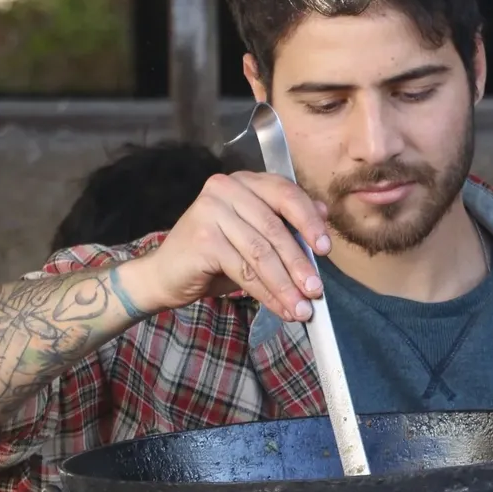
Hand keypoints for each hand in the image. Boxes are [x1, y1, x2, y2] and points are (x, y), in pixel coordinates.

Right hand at [118, 172, 332, 320]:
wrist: (165, 275)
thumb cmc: (215, 256)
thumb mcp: (256, 237)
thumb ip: (287, 224)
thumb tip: (325, 216)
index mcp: (246, 182)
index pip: (287, 194)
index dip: (310, 222)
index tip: (327, 250)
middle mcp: (226, 188)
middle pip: (275, 228)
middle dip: (300, 264)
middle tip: (316, 291)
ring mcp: (210, 210)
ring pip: (262, 253)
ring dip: (286, 285)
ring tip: (302, 309)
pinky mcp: (202, 238)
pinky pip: (245, 271)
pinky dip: (267, 294)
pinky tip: (281, 308)